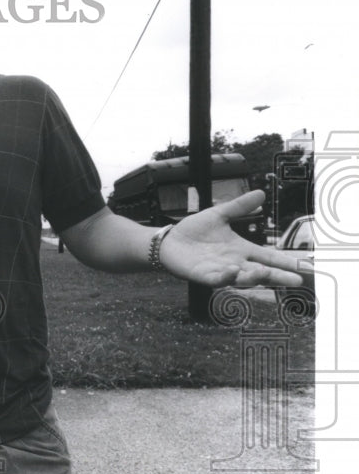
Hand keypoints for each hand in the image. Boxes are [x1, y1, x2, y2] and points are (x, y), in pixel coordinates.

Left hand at [162, 190, 308, 287]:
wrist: (169, 240)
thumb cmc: (194, 230)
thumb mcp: (219, 215)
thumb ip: (239, 207)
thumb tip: (261, 193)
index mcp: (241, 249)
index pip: (268, 257)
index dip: (285, 262)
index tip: (304, 266)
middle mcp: (235, 263)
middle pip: (261, 272)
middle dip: (278, 276)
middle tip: (297, 280)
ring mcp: (220, 271)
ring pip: (242, 279)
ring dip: (254, 277)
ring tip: (265, 273)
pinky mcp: (203, 276)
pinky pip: (217, 279)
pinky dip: (226, 276)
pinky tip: (233, 269)